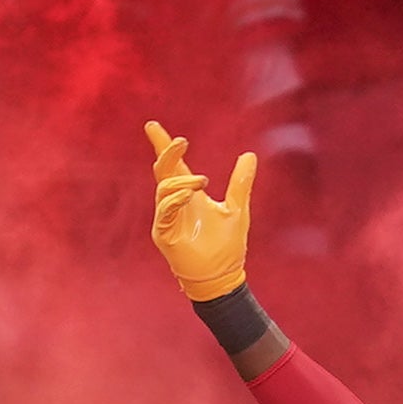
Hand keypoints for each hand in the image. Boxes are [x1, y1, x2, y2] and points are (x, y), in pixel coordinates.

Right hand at [144, 120, 255, 300]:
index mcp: (189, 195)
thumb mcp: (237, 209)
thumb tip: (249, 155)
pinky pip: (164, 210)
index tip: (152, 126)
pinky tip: (190, 195)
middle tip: (180, 141)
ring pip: (164, 188)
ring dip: (182, 181)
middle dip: (167, 153)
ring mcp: (167, 218)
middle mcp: (175, 203)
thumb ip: (240, 183)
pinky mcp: (164, 234)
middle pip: (162, 171)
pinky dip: (175, 199)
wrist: (223, 277)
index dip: (163, 146)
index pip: (173, 166)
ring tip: (203, 183)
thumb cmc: (227, 247)